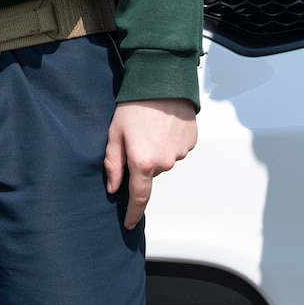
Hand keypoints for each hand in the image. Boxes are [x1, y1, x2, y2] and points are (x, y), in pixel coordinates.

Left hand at [105, 98, 197, 229]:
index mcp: (143, 162)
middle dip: (142, 162)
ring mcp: (180, 153)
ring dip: (157, 150)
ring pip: (165, 161)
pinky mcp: (191, 142)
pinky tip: (163, 124)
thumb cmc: (134, 105)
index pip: (139, 197)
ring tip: (151, 126)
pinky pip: (177, 149)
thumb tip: (113, 188)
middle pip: (151, 173)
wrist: (162, 80)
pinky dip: (169, 141)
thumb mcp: (114, 133)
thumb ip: (112, 164)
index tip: (129, 224)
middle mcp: (165, 163)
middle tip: (136, 137)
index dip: (133, 213)